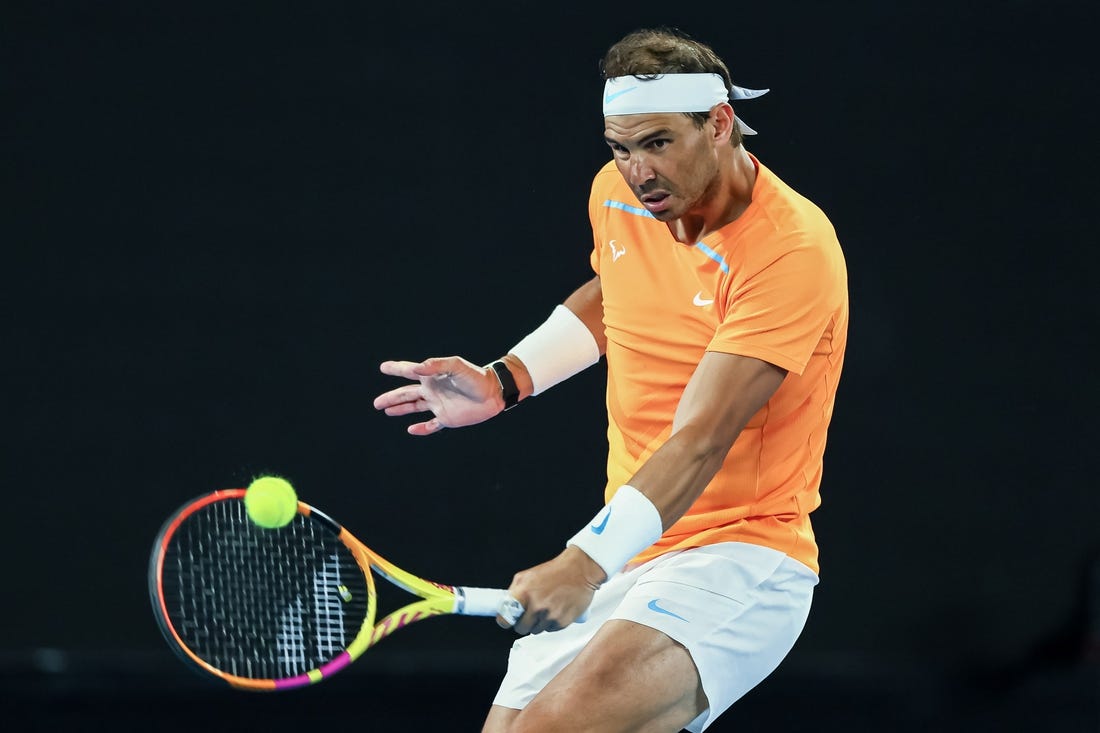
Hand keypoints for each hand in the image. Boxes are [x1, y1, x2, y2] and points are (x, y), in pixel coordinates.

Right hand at [373, 357, 503, 435]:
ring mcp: (438, 405)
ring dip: (400, 409)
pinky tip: (411, 429)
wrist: (494, 393)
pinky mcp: (447, 419)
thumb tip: (415, 368)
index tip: (383, 367)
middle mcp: (432, 391)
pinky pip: (431, 425)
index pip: (409, 372)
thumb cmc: (476, 377)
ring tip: (386, 410)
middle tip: (376, 403)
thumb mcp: (456, 366)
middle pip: (406, 394)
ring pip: (414, 408)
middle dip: (391, 398)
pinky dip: (421, 428)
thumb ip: (436, 365)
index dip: (396, 369)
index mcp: (432, 377)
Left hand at [498, 546, 603, 634]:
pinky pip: (551, 630)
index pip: (505, 618)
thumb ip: (514, 590)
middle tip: (530, 613)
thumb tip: (505, 605)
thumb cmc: (555, 571)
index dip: (505, 621)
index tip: (507, 620)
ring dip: (539, 622)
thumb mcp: (528, 575)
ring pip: (536, 630)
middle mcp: (536, 606)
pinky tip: (556, 609)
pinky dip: (552, 623)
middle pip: (521, 628)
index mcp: (524, 593)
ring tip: (547, 608)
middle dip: (524, 622)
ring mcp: (549, 616)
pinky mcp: (562, 622)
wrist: (580, 570)